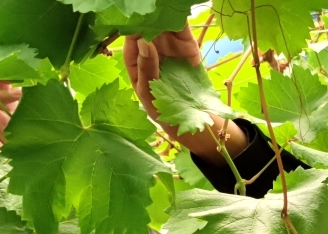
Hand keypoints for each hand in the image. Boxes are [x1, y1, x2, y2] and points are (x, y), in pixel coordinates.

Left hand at [123, 24, 246, 165]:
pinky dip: (181, 24)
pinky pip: (183, 32)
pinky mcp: (188, 49)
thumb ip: (146, 68)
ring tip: (165, 16)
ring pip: (165, 27)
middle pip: (148, 30)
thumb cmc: (165, 113)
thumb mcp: (150, 94)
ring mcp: (170, 50)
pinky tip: (178, 19)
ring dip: (166, 20)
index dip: (134, 32)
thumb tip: (144, 42)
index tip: (138, 25)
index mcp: (137, 66)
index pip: (132, 43)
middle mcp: (152, 54)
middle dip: (150, 22)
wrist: (195, 123)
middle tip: (153, 17)